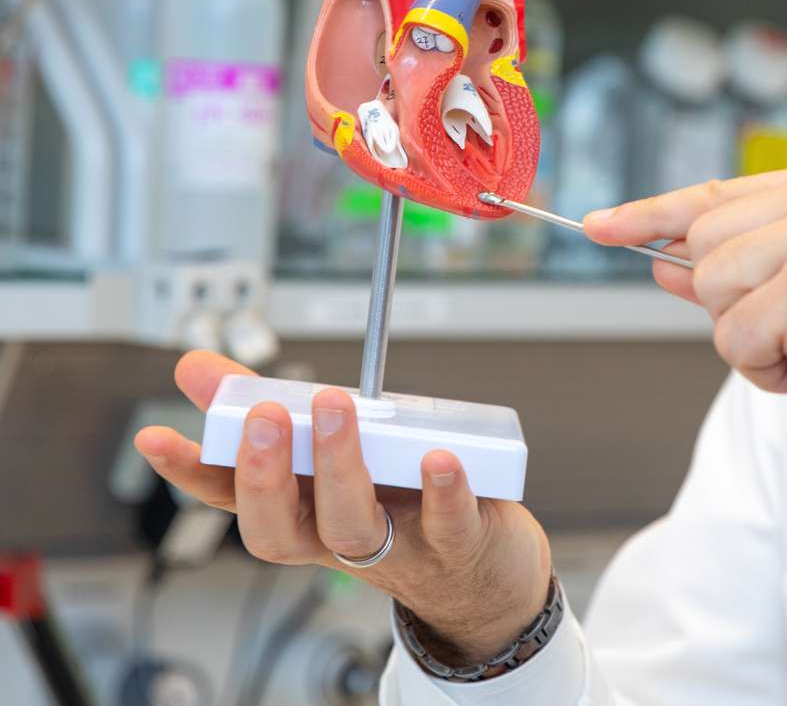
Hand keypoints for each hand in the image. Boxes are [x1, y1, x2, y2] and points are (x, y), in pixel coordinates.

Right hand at [133, 351, 549, 665]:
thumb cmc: (398, 505)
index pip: (232, 500)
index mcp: (303, 513)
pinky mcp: (456, 543)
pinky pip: (447, 524)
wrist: (480, 572)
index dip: (192, 472)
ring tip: (336, 408)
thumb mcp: (331, 460)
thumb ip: (267, 407)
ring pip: (353, 525)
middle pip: (282, 527)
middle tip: (263, 415)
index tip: (154, 437)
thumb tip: (195, 366)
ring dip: (339, 466)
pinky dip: (442, 492)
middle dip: (264, 474)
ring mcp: (396, 546)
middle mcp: (337, 538)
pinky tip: (439, 458)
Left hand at [586, 154, 786, 452]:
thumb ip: (758, 265)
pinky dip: (774, 373)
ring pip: (714, 295)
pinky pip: (737, 342)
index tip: (601, 226)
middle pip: (705, 247)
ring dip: (758, 342)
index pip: (720, 191)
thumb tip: (664, 265)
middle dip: (737, 305)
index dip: (654, 214)